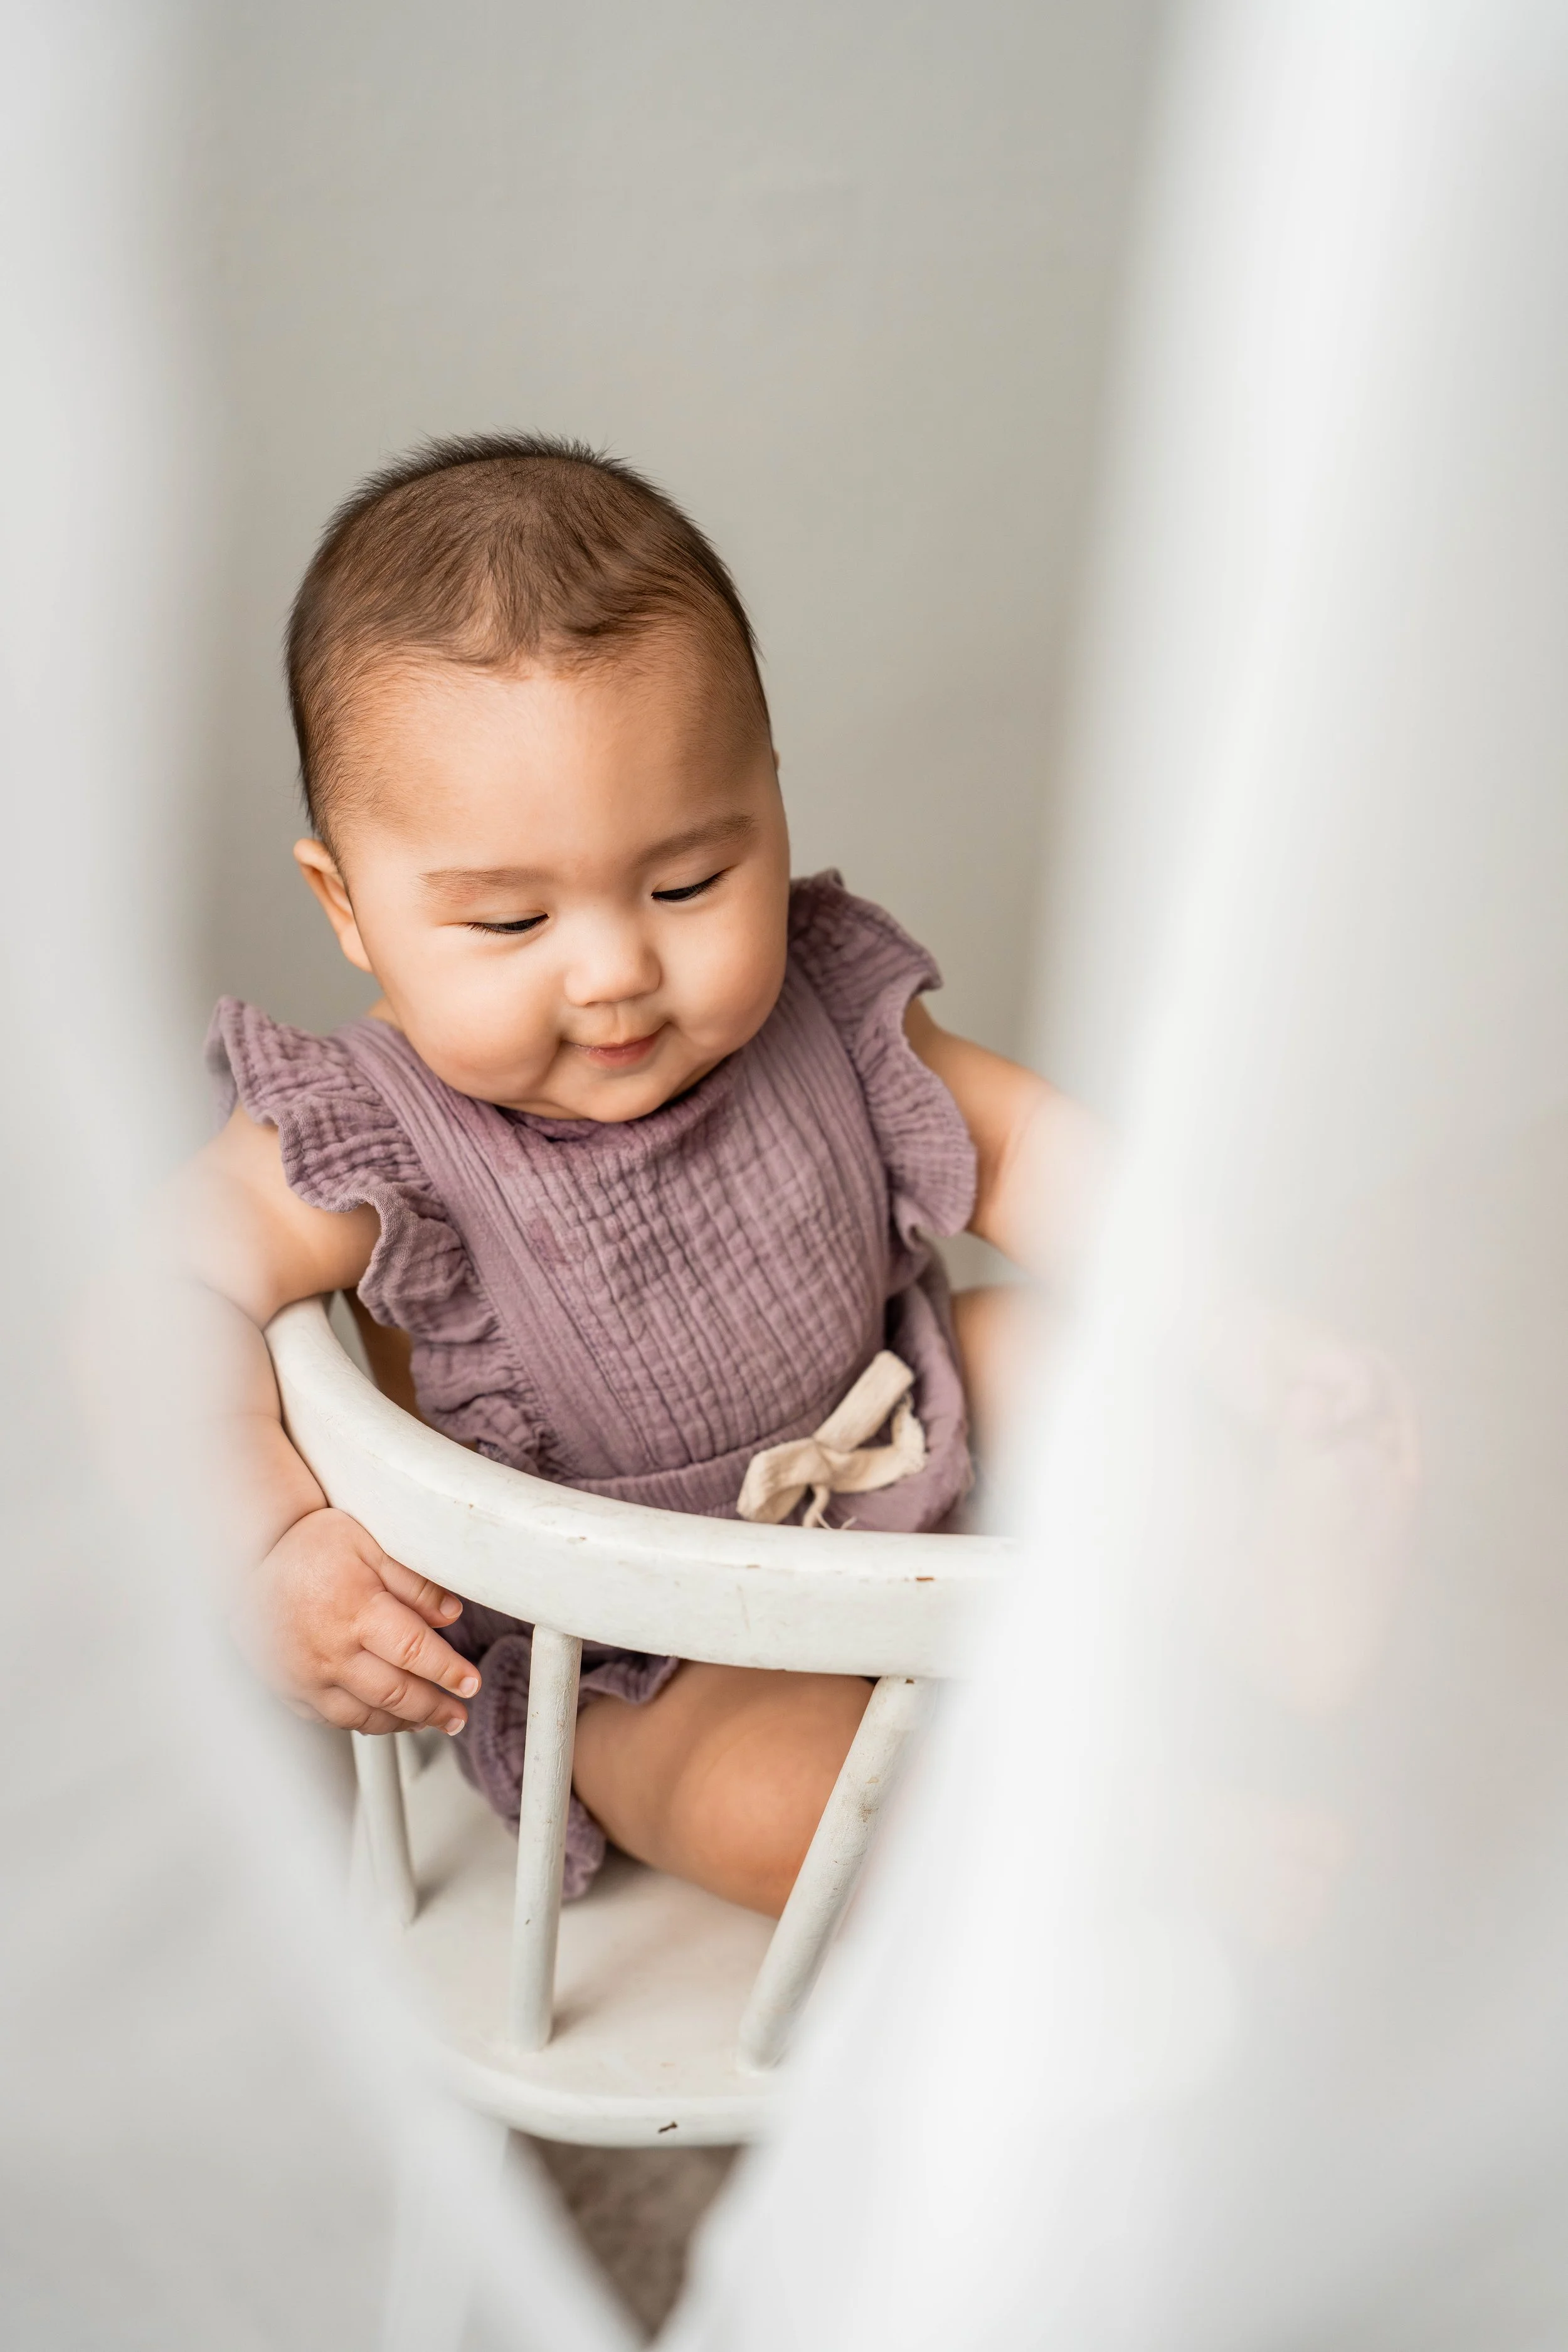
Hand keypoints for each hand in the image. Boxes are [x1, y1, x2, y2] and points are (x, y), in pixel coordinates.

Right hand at [242, 1506, 478, 1734]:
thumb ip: (413, 1582)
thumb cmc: (311, 1546)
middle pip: (394, 1694)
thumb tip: (451, 1613)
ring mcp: (304, 1676)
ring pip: (363, 1716)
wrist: (249, 1557)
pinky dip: (362, 1723)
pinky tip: (382, 1719)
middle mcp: (329, 1652)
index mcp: (356, 1613)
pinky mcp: (286, 1688)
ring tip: (428, 1721)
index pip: (415, 1653)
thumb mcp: (369, 1546)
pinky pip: (330, 1718)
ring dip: (401, 1723)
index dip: (448, 1672)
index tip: (471, 1683)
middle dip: (433, 1708)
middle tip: (457, 1715)